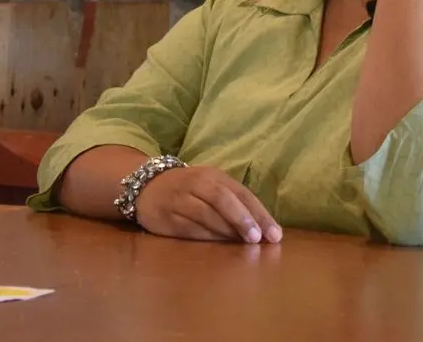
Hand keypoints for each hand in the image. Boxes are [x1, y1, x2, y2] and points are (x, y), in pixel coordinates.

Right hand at [134, 166, 282, 243]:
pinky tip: (218, 246)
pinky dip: (205, 237)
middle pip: (222, 200)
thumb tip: (262, 229)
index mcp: (214, 176)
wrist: (148, 186)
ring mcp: (180, 200)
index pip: (241, 193)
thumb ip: (235, 203)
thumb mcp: (213, 186)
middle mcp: (196, 184)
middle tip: (256, 238)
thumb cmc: (191, 189)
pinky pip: (188, 228)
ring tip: (242, 244)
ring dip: (225, 230)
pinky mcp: (166, 217)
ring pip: (205, 214)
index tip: (274, 234)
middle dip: (242, 219)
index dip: (259, 214)